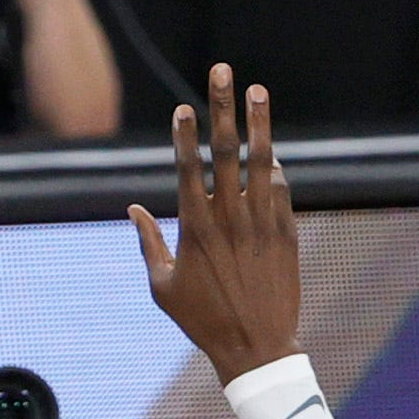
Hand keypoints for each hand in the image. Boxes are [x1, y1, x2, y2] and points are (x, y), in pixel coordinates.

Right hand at [126, 66, 299, 384]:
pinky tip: (267, 154)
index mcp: (195, 228)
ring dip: (258, 122)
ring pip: (259, 161)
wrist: (257, 348)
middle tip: (221, 70)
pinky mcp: (286, 232)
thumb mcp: (163, 287)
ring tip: (257, 90)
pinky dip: (272, 170)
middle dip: (221, 107)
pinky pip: (280, 190)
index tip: (183, 106)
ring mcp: (261, 222)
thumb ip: (148, 243)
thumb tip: (132, 208)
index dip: (185, 133)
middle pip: (224, 150)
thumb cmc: (203, 321)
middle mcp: (229, 218)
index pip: (189, 167)